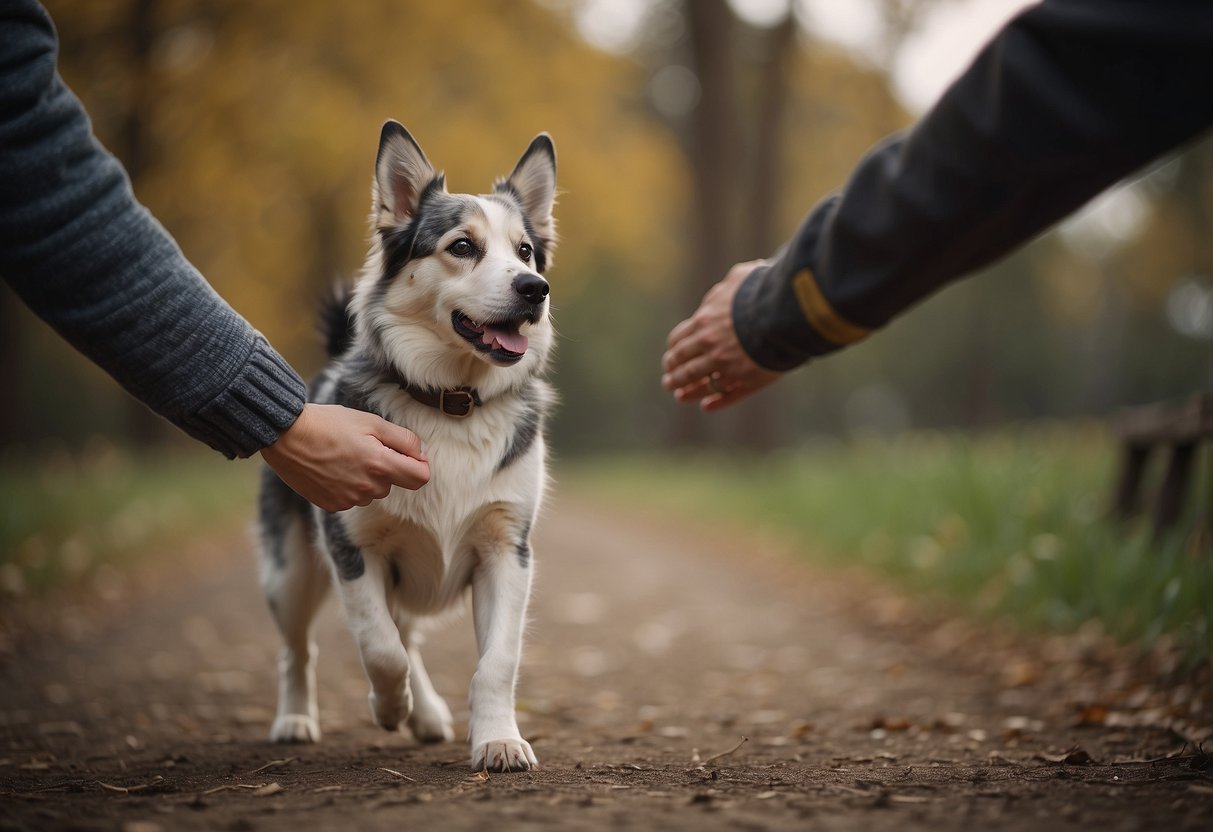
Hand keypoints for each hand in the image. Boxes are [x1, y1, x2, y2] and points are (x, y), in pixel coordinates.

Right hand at [260, 403, 430, 511]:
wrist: (286, 436)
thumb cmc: (329, 423)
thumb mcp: (371, 422)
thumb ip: (403, 439)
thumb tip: (422, 454)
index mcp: (380, 465)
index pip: (420, 478)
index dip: (419, 465)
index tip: (409, 456)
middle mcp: (367, 488)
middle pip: (394, 483)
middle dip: (386, 467)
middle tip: (364, 446)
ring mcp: (349, 500)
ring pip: (372, 491)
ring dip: (367, 478)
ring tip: (344, 456)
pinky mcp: (332, 506)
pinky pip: (352, 499)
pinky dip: (348, 486)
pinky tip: (332, 469)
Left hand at [661, 260, 783, 411]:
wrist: (784, 312)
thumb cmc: (763, 291)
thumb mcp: (737, 279)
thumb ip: (721, 292)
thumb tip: (714, 298)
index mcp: (704, 323)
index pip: (679, 340)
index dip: (674, 349)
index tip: (672, 355)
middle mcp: (710, 347)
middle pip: (683, 363)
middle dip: (674, 371)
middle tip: (669, 378)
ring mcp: (726, 366)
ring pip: (698, 382)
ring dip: (685, 390)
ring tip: (678, 395)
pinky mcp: (746, 380)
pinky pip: (726, 394)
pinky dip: (715, 402)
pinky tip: (706, 406)